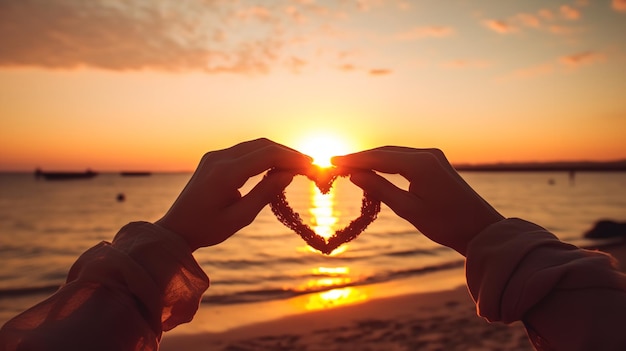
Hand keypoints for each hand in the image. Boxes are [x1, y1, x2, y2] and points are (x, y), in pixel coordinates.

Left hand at [155, 138, 311, 250]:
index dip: (292, 157)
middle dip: (287, 152)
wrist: (175, 229)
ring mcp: (214, 156)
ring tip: (297, 165)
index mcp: (225, 173)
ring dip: (276, 152)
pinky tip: (275, 166)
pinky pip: (244, 150)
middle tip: (309, 164)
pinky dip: (263, 155)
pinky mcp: (213, 159)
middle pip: (262, 145)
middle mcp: (219, 158)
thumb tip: (289, 174)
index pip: (267, 155)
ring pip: (254, 145)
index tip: (311, 165)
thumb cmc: (207, 229)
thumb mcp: (240, 217)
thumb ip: (265, 193)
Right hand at [332, 147, 503, 255]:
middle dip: (361, 158)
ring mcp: (433, 157)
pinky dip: (387, 163)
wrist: (481, 229)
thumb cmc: (446, 224)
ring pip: (395, 153)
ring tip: (350, 168)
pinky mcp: (436, 164)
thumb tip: (355, 175)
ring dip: (373, 160)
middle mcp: (427, 154)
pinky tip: (375, 170)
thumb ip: (380, 188)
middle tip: (337, 165)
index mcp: (420, 163)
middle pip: (385, 151)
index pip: (379, 156)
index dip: (353, 159)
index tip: (332, 160)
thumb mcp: (408, 209)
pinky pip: (405, 158)